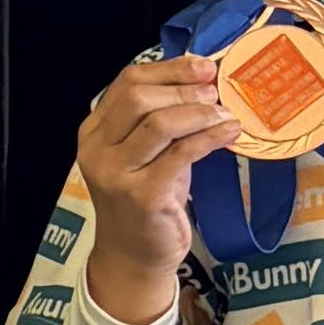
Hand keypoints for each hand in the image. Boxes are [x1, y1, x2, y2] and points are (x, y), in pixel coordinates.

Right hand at [71, 52, 239, 322]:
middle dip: (184, 89)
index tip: (204, 67)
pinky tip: (229, 133)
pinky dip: (209, 138)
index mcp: (94, 132)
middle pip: (139, 98)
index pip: (127, 82)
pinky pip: (181, 154)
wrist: (134, 257)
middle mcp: (98, 150)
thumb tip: (203, 82)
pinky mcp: (142, 196)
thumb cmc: (145, 201)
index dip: (169, 69)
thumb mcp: (144, 155)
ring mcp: (117, 174)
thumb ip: (159, 120)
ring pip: (158, 123)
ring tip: (225, 114)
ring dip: (199, 112)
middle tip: (216, 93)